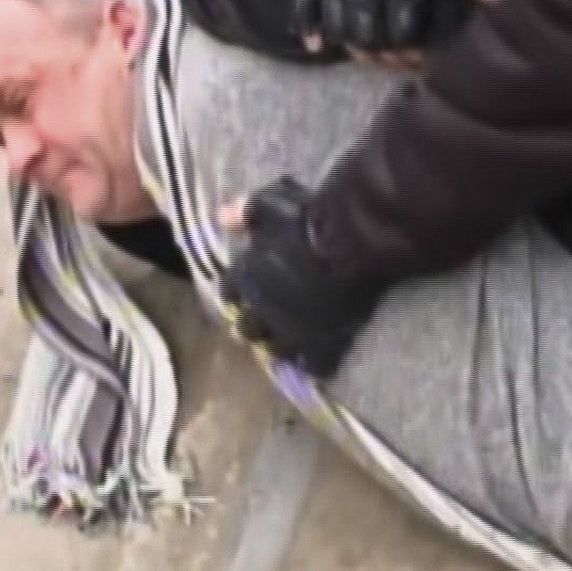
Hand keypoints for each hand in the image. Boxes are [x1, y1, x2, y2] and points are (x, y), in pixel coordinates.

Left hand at [218, 178, 381, 378]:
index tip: (247, 288)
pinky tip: (318, 355)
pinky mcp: (322, 344)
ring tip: (291, 338)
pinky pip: (314, 364)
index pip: (230, 292)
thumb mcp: (271, 205)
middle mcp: (262, 311)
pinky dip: (314, 362)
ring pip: (276, 351)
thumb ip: (245, 213)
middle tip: (266, 318)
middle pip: (247, 329)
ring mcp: (292, 331)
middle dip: (254, 324)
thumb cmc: (307, 220)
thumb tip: (221, 217)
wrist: (350, 243)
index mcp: (246, 279)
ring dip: (280, 344)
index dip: (238, 290)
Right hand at [293, 0, 488, 65]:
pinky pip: (304, 6)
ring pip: (341, 29)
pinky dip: (309, 28)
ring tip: (371, 49)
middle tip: (396, 54)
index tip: (421, 50)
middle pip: (371, 38)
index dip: (414, 49)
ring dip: (355, 45)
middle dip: (385, 52)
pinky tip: (316, 44)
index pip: (405, 34)